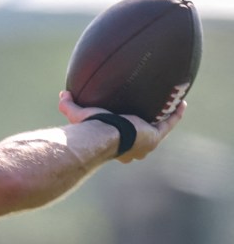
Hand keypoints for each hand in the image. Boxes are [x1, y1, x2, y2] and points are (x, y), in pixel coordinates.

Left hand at [58, 91, 185, 162]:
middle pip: (141, 140)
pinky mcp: (155, 135)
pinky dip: (175, 114)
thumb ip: (68, 105)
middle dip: (144, 130)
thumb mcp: (78, 115)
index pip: (121, 142)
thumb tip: (62, 94)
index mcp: (115, 146)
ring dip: (163, 119)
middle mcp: (132, 149)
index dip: (124, 135)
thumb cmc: (90, 128)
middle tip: (148, 115)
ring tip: (168, 106)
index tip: (124, 123)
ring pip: (157, 130)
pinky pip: (169, 123)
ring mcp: (145, 143)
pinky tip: (181, 102)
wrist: (104, 134)